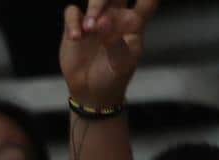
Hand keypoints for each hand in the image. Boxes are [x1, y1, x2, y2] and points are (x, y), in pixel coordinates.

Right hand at [54, 0, 147, 117]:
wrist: (92, 92)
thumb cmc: (114, 76)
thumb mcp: (121, 63)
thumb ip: (115, 42)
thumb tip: (103, 22)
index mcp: (134, 23)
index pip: (146, 2)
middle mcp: (116, 16)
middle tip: (100, 13)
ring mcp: (95, 20)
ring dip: (94, 7)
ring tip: (89, 27)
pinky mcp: (76, 26)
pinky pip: (72, 13)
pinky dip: (73, 22)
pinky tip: (76, 37)